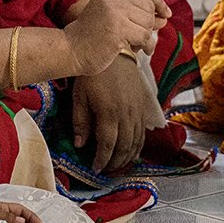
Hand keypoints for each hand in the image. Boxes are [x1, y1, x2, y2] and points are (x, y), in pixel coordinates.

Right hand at [65, 0, 169, 77]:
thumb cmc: (91, 37)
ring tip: (137, 44)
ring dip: (147, 36)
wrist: (70, 50)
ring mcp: (114, 12)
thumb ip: (135, 13)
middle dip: (150, 24)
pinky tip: (142, 51)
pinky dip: (147, 46)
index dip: (158, 2)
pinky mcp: (117, 29)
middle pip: (148, 7)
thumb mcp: (112, 17)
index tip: (166, 13)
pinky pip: (145, 36)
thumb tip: (164, 17)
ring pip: (148, 22)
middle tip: (142, 37)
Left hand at [73, 54, 161, 173]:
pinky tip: (132, 151)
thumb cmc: (93, 73)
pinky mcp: (144, 105)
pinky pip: (143, 131)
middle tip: (107, 170)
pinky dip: (138, 144)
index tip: (96, 168)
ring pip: (137, 141)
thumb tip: (80, 145)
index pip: (107, 144)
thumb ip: (80, 122)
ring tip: (118, 165)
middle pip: (124, 146)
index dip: (102, 160)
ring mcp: (137, 109)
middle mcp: (127, 113)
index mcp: (109, 112)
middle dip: (115, 162)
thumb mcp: (80, 96)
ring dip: (128, 157)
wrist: (115, 52)